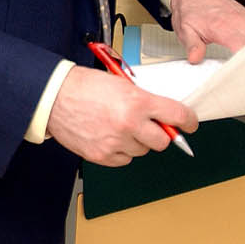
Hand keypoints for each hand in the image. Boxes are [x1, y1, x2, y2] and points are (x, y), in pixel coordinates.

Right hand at [46, 65, 198, 167]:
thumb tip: (161, 114)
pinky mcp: (102, 156)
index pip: (177, 115)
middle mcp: (130, 124)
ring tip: (119, 127)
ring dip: (137, 142)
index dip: (188, 121)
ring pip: (142, 151)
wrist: (53, 97)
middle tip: (149, 126)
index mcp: (137, 102)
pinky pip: (124, 160)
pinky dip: (121, 151)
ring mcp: (116, 143)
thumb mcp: (121, 84)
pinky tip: (110, 137)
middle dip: (159, 134)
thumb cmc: (83, 86)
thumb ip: (144, 100)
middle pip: (163, 141)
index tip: (190, 124)